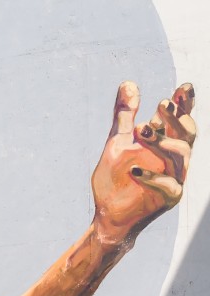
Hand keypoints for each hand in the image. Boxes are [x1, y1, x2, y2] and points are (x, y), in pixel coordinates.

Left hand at [93, 82, 194, 245]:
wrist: (108, 212)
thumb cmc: (116, 176)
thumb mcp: (117, 141)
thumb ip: (125, 115)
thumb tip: (129, 83)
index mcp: (166, 143)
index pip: (180, 119)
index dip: (185, 103)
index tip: (184, 87)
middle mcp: (175, 158)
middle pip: (186, 133)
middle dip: (176, 117)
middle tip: (161, 103)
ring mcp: (175, 177)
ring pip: (180, 155)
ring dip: (161, 141)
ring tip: (140, 130)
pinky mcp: (168, 197)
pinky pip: (167, 184)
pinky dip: (150, 176)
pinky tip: (132, 169)